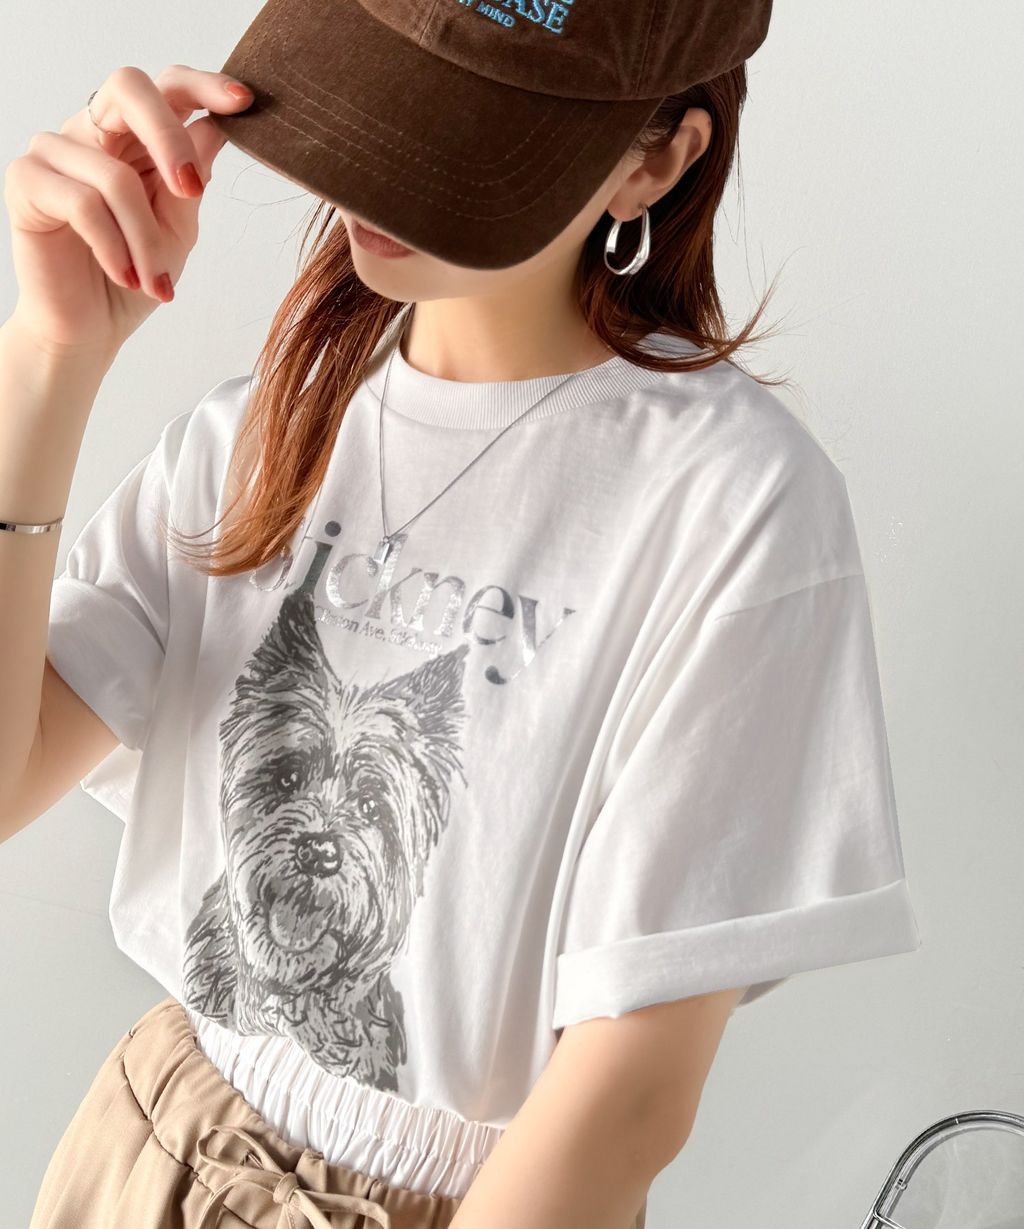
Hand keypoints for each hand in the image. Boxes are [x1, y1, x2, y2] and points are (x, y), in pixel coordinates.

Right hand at [2, 63, 254, 356]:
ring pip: (115, 174)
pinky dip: (114, 248)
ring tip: (156, 283)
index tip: (244, 102)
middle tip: (192, 191)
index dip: (205, 85)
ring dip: (145, 240)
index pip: (167, 86)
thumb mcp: (180, 227)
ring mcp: (54, 150)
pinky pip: (83, 204)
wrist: (90, 328)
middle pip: (129, 87)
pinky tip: (126, 276)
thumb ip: (193, 176)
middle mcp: (91, 130)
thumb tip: (217, 126)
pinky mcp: (26, 181)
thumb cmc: (137, 274)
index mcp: (134, 134)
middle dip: (170, 138)